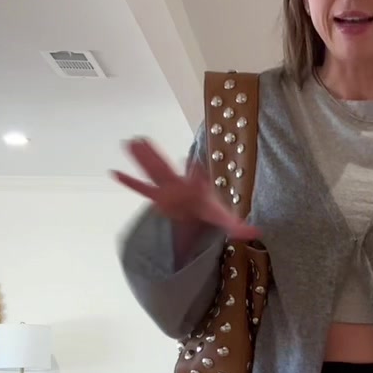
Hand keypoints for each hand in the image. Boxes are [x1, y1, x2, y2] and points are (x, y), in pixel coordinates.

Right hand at [112, 137, 259, 241]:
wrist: (198, 215)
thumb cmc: (210, 212)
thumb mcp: (224, 220)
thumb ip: (238, 227)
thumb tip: (258, 234)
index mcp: (196, 188)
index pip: (196, 178)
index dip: (196, 172)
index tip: (193, 163)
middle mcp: (179, 185)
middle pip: (166, 169)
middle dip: (155, 156)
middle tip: (143, 138)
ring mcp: (166, 190)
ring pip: (152, 173)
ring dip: (141, 160)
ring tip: (130, 143)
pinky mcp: (157, 198)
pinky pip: (141, 190)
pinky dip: (129, 182)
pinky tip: (114, 172)